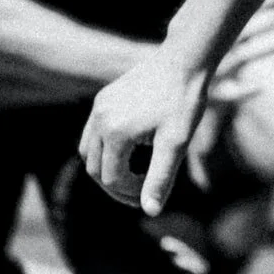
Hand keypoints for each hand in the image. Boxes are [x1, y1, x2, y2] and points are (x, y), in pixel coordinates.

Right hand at [80, 0, 273, 215]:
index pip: (111, 180)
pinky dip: (106, 150)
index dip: (129, 195)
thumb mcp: (176, 144)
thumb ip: (160, 178)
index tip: (149, 198)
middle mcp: (99, 120)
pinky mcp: (102, 99)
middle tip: (140, 194)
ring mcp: (98, 108)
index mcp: (115, 133)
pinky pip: (93, 133)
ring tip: (134, 175)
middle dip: (115, 186)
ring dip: (107, 169)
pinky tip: (131, 152)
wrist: (183, 62)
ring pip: (89, 152)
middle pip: (95, 169)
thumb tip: (150, 212)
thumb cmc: (184, 102)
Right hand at [205, 0, 273, 103]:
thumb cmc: (199, 67)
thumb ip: (237, 25)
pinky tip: (259, 87)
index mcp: (217, 32)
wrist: (172, 96)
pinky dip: (242, 90)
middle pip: (246, 29)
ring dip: (265, 46)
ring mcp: (212, 70)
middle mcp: (215, 47)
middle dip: (271, 19)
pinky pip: (228, 92)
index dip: (269, 0)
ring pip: (241, 55)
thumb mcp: (216, 44)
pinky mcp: (209, 96)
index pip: (244, 9)